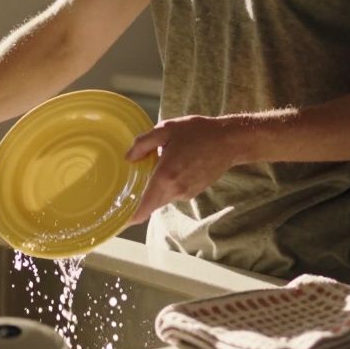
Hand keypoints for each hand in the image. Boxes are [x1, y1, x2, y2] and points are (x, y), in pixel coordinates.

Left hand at [124, 115, 240, 225]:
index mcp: (166, 175)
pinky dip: (168, 186)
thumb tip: (129, 157)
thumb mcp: (166, 129)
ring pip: (163, 198)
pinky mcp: (194, 192)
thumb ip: (143, 144)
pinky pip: (174, 193)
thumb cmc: (198, 133)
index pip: (145, 206)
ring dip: (156, 189)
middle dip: (141, 198)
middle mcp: (176, 190)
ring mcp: (186, 193)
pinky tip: (173, 167)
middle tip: (132, 184)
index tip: (121, 219)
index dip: (131, 216)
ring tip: (158, 167)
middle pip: (151, 203)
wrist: (228, 141)